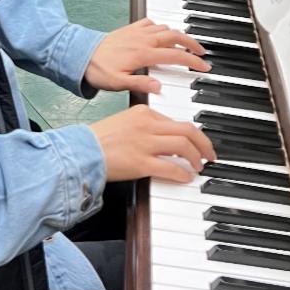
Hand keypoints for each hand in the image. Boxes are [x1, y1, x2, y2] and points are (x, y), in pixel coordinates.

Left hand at [84, 17, 208, 95]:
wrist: (80, 55)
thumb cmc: (98, 70)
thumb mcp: (117, 83)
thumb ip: (139, 85)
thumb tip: (159, 88)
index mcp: (143, 54)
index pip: (175, 56)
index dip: (192, 61)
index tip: (203, 66)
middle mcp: (142, 40)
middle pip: (175, 36)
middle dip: (192, 43)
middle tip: (202, 52)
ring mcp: (137, 32)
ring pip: (165, 28)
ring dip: (178, 35)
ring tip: (187, 43)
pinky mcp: (130, 29)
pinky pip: (150, 22)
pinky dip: (160, 26)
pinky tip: (162, 32)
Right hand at [90, 103, 216, 183]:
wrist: (80, 151)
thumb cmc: (100, 140)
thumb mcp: (126, 122)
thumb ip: (146, 126)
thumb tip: (167, 140)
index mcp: (143, 112)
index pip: (177, 120)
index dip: (193, 134)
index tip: (198, 143)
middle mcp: (147, 125)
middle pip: (187, 130)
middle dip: (204, 144)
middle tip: (209, 155)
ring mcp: (144, 144)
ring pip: (183, 146)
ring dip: (195, 158)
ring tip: (199, 167)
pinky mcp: (140, 163)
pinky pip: (170, 167)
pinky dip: (182, 173)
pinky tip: (186, 177)